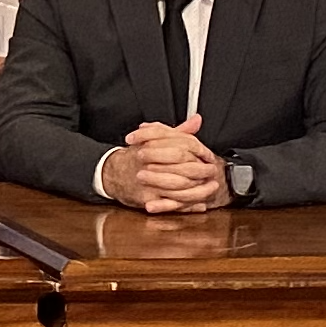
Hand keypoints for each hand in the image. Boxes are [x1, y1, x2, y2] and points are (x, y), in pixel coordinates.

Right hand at [102, 115, 228, 213]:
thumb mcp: (155, 139)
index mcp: (153, 146)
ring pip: (180, 187)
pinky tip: (199, 204)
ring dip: (199, 189)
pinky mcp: (148, 197)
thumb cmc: (135, 156)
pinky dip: (188, 206)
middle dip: (202, 170)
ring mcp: (150, 181)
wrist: (112, 173)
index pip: (182, 146)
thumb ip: (178, 132)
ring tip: (211, 188)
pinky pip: (172, 204)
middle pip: (183, 166)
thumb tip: (196, 120)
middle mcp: (150, 163)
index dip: (199, 152)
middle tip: (213, 171)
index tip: (209, 155)